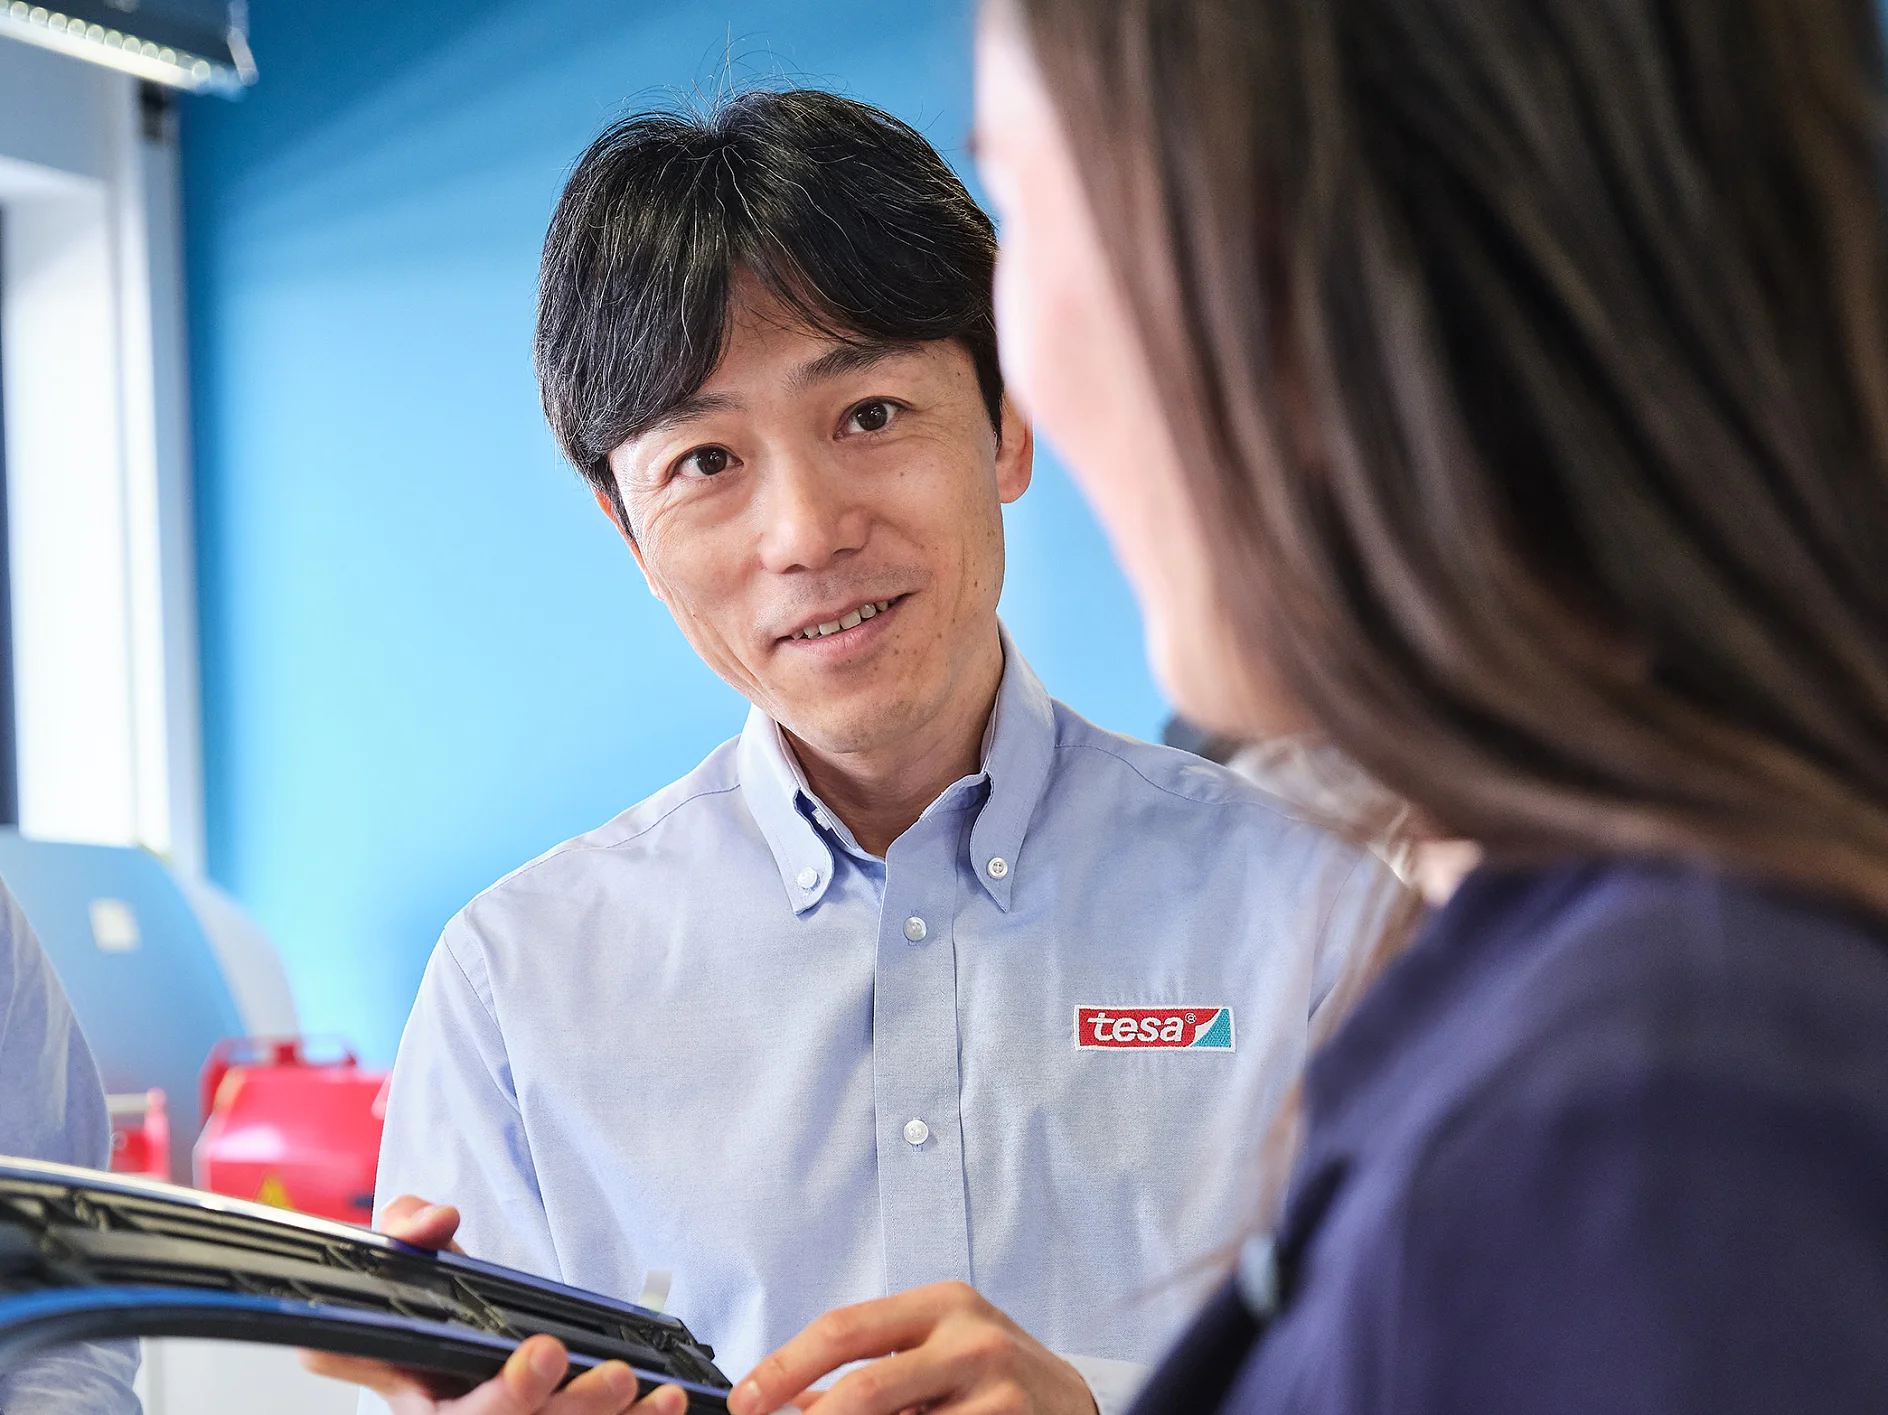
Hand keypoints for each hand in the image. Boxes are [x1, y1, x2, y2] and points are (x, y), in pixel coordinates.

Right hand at [299, 1195, 687, 1414]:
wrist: (440, 1329)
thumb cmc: (421, 1296)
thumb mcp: (399, 1256)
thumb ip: (407, 1230)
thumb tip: (438, 1220)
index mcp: (423, 1396)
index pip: (461, 1413)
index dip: (510, 1392)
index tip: (547, 1349)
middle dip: (575, 1407)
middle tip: (618, 1375)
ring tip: (662, 1394)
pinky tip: (668, 1402)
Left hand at [727, 1282, 1097, 1414]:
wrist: (1074, 1404)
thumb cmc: (993, 1375)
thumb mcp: (934, 1352)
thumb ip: (869, 1369)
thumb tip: (784, 1399)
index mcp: (941, 1305)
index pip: (844, 1329)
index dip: (783, 1367)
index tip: (745, 1402)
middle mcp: (970, 1339)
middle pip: (864, 1390)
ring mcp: (996, 1390)